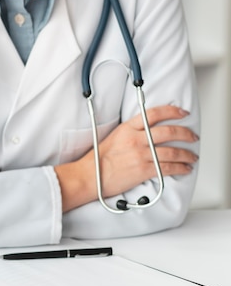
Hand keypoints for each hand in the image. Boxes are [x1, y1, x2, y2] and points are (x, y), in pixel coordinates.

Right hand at [55, 105, 198, 211]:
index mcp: (128, 128)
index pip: (154, 114)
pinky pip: (168, 167)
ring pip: (172, 151)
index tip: (182, 112)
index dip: (172, 111)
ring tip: (192, 156)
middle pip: (168, 132)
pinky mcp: (144, 169)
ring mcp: (141, 154)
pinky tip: (185, 168)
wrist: (92, 175)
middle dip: (185, 133)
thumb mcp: (115, 136)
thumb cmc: (99, 158)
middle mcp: (136, 139)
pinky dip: (180, 168)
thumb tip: (147, 132)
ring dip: (186, 154)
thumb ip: (132, 132)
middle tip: (192, 136)